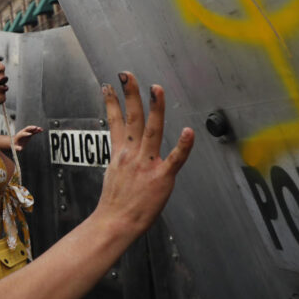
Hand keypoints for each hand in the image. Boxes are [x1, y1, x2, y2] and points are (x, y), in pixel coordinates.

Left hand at [12, 125, 42, 150]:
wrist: (15, 142)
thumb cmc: (15, 145)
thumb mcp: (15, 147)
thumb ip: (17, 148)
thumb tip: (20, 149)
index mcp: (19, 135)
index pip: (22, 133)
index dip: (26, 134)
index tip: (30, 134)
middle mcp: (22, 132)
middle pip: (27, 129)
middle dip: (31, 128)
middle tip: (35, 128)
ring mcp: (26, 132)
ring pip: (31, 129)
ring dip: (35, 128)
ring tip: (40, 128)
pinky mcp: (29, 134)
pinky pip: (34, 131)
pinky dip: (37, 130)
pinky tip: (41, 130)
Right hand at [94, 72, 193, 232]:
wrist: (115, 223)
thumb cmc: (115, 205)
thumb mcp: (112, 176)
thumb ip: (122, 162)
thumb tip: (124, 157)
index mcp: (120, 154)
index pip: (114, 122)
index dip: (112, 102)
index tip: (109, 86)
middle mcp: (132, 154)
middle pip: (132, 118)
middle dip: (130, 94)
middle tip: (128, 75)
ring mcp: (146, 164)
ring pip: (152, 130)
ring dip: (155, 108)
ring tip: (156, 89)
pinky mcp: (161, 177)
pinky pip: (175, 159)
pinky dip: (183, 146)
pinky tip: (189, 132)